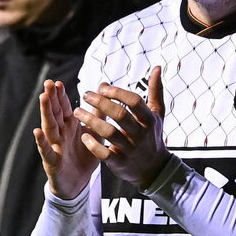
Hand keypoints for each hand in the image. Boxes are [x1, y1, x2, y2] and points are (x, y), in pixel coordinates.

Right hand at [34, 79, 98, 198]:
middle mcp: (60, 134)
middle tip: (48, 83)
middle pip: (54, 114)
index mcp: (69, 127)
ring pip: (49, 127)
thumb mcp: (94, 136)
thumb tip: (102, 98)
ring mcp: (54, 147)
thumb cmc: (83, 158)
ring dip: (45, 112)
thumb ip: (97, 118)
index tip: (58, 82)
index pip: (64, 108)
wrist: (78, 184)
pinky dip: (41, 141)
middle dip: (51, 99)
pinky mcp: (52, 161)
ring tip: (43, 98)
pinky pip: (46, 150)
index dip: (61, 96)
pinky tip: (36, 131)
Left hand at [75, 67, 168, 188]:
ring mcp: (131, 150)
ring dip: (92, 120)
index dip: (116, 92)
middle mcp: (141, 134)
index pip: (133, 101)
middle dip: (101, 103)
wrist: (155, 169)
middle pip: (120, 115)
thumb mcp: (157, 114)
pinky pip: (105, 154)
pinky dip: (93, 145)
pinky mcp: (120, 164)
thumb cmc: (152, 135)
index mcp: (149, 119)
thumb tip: (158, 67)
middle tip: (85, 95)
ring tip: (77, 111)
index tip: (101, 87)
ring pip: (109, 133)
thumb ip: (155, 90)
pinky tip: (83, 135)